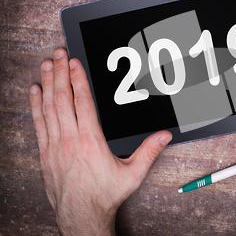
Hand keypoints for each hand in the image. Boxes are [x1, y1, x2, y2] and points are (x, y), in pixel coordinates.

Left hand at [29, 48, 171, 235]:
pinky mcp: (45, 153)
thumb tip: (164, 135)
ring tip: (47, 65)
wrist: (81, 215)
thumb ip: (149, 151)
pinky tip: (35, 91)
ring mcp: (54, 146)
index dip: (78, 79)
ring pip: (49, 108)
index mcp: (91, 141)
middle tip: (58, 54)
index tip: (74, 63)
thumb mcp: (132, 174)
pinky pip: (39, 123)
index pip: (82, 102)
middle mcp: (70, 140)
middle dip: (60, 73)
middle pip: (63, 99)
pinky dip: (36, 105)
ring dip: (47, 84)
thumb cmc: (104, 195)